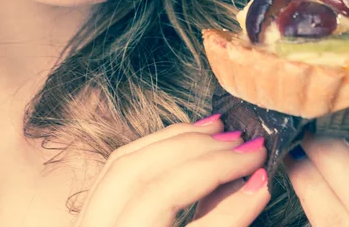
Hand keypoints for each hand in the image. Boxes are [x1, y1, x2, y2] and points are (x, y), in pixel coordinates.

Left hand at [75, 116, 269, 225]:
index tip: (260, 167)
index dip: (220, 182)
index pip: (173, 210)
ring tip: (220, 131)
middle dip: (202, 156)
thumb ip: (221, 226)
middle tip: (246, 145)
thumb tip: (255, 183)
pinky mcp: (90, 211)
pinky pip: (119, 163)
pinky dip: (157, 144)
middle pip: (148, 181)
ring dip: (178, 140)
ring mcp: (89, 224)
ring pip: (128, 163)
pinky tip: (189, 136)